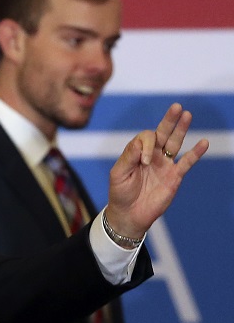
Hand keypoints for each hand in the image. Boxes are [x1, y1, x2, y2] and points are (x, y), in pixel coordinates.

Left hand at [105, 103, 207, 238]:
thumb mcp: (118, 174)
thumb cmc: (120, 193)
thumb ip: (128, 157)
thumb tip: (141, 143)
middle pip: (163, 133)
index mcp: (137, 153)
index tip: (144, 162)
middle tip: (177, 107)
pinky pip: (187, 162)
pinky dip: (195, 153)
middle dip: (169, 120)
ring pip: (175, 143)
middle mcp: (153, 155)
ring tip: (187, 115)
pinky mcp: (174, 176)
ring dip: (181, 130)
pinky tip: (203, 142)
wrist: (128, 214)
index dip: (146, 145)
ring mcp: (165, 165)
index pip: (146, 137)